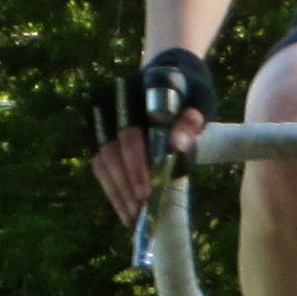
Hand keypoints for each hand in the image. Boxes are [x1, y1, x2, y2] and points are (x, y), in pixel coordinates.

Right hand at [86, 49, 214, 219]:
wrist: (171, 78)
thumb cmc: (189, 93)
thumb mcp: (200, 102)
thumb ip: (191, 120)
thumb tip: (175, 147)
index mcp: (133, 91)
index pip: (129, 132)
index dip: (136, 164)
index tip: (148, 190)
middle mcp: (109, 102)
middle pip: (111, 151)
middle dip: (126, 185)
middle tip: (141, 210)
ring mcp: (98, 118)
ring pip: (102, 162)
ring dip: (117, 192)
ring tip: (133, 217)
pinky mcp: (96, 134)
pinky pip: (100, 166)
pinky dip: (112, 189)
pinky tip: (125, 210)